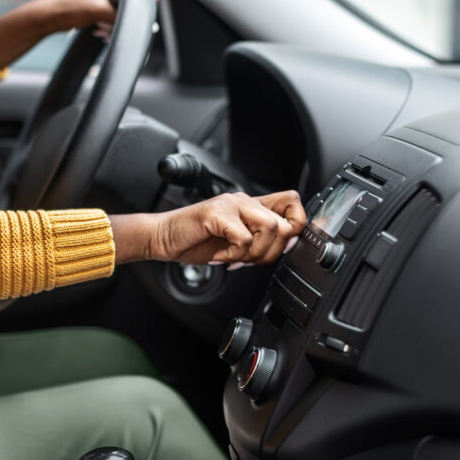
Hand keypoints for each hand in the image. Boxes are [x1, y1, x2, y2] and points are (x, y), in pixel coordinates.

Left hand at [0, 0, 148, 68]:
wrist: (53, 16)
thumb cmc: (72, 8)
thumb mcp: (102, 11)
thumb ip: (122, 17)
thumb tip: (138, 27)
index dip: (136, 12)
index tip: (120, 20)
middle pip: (134, 8)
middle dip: (121, 22)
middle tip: (104, 25)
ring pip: (125, 17)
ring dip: (113, 27)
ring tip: (98, 28)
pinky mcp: (105, 5)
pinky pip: (116, 21)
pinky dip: (109, 28)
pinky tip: (98, 30)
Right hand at [109, 191, 306, 265]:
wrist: (163, 238)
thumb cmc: (195, 241)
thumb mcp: (236, 244)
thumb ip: (259, 243)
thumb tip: (286, 247)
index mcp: (251, 206)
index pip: (292, 202)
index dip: (296, 226)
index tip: (281, 247)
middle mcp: (244, 201)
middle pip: (285, 223)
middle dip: (272, 251)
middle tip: (251, 259)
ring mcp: (231, 204)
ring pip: (269, 228)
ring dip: (255, 252)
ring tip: (235, 257)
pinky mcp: (217, 213)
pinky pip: (244, 237)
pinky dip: (235, 253)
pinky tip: (221, 255)